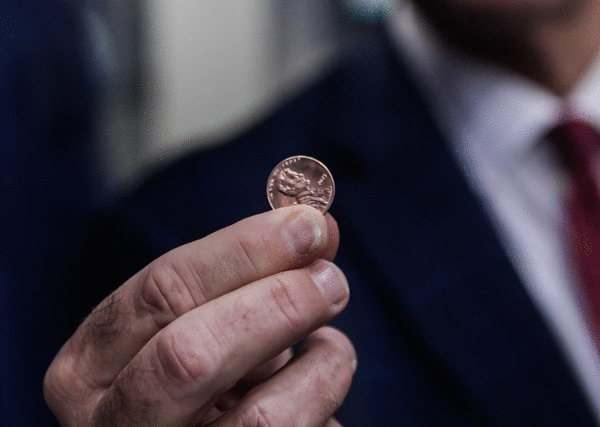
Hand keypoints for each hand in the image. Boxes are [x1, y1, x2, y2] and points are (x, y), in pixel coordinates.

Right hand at [44, 206, 355, 425]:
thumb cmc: (199, 378)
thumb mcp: (201, 324)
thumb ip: (247, 277)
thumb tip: (316, 226)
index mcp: (89, 368)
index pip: (161, 292)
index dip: (244, 250)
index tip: (307, 224)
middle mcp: (114, 424)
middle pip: (193, 354)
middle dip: (277, 303)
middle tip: (331, 279)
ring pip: (262, 417)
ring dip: (319, 365)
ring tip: (331, 347)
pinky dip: (325, 398)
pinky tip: (320, 386)